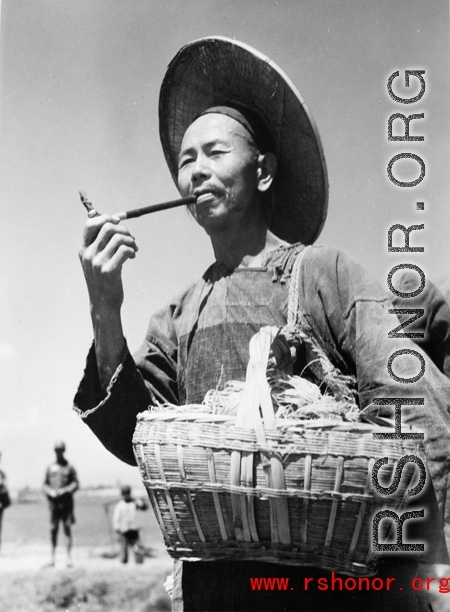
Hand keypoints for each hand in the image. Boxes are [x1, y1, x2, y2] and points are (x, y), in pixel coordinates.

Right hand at [79, 213, 138, 387]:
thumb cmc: (103, 281)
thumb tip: (111, 219)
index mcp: (84, 250)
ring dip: (131, 240)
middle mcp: (88, 254)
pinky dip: (132, 250)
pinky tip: (133, 257)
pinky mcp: (109, 271)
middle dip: (124, 229)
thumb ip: (101, 243)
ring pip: (118, 237)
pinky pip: (124, 250)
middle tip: (131, 238)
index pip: (90, 224)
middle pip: (108, 227)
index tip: (117, 223)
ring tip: (134, 248)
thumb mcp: (97, 261)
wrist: (104, 305)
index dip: (106, 218)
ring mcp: (97, 263)